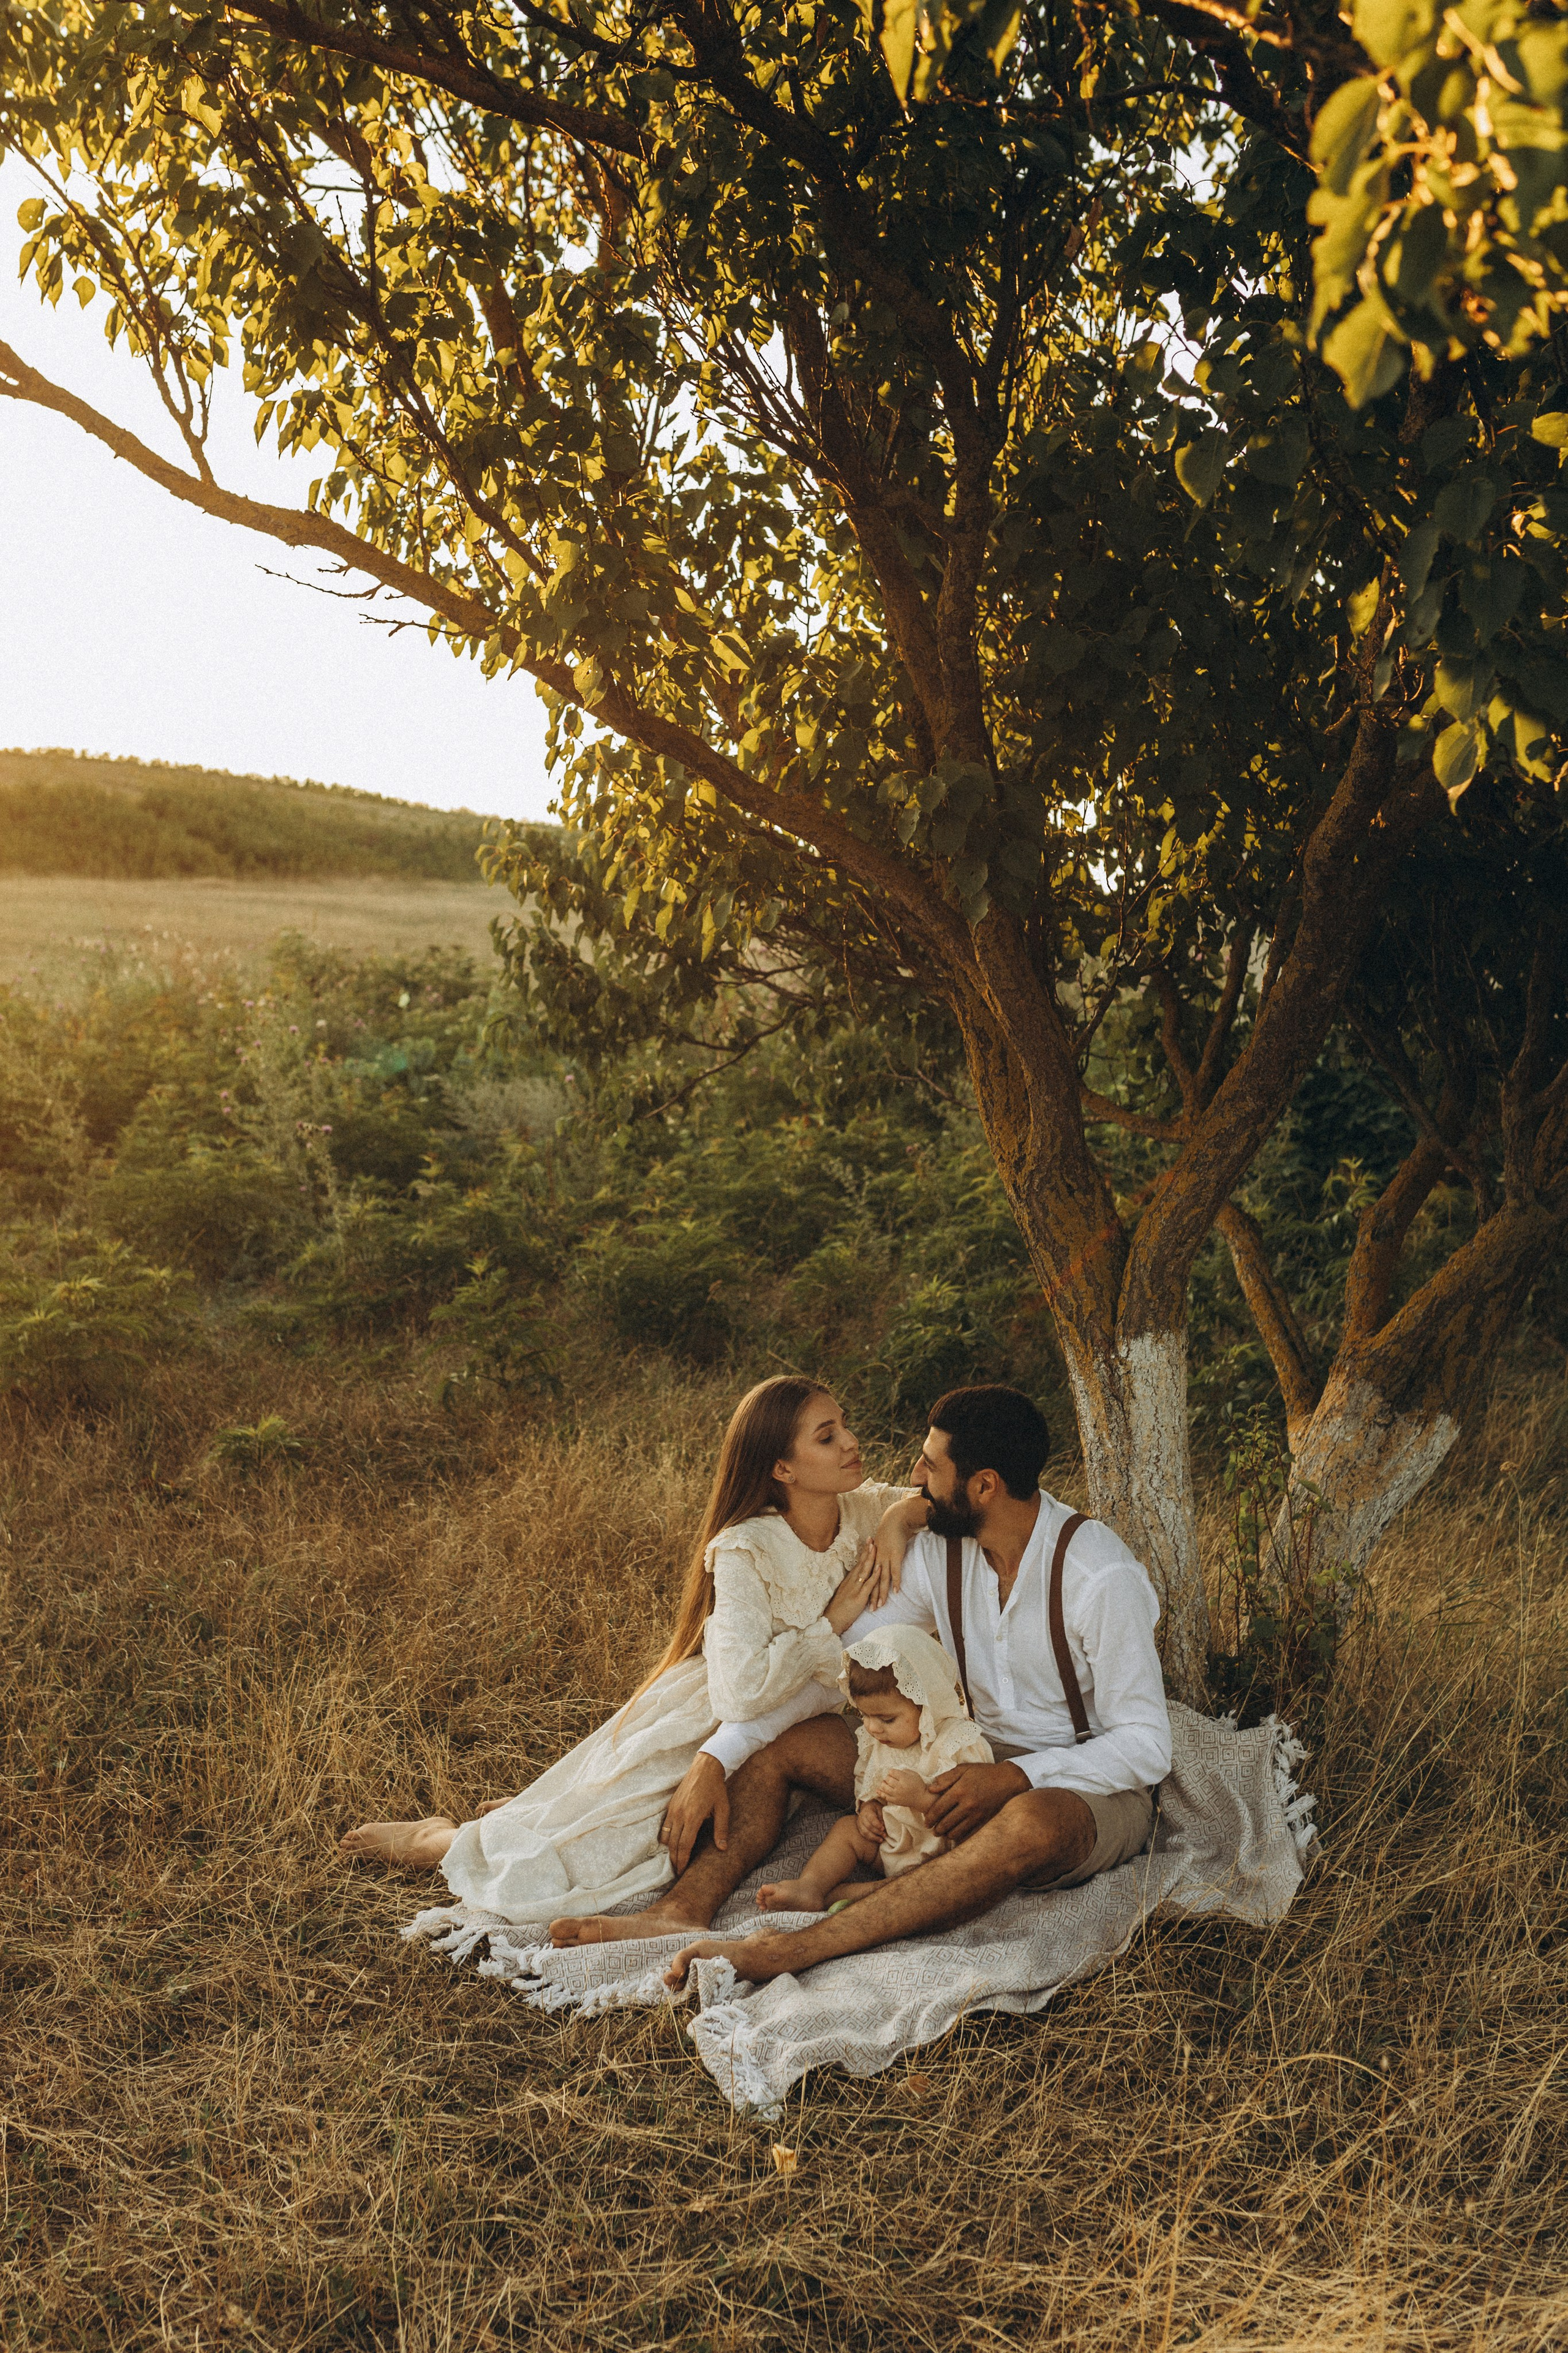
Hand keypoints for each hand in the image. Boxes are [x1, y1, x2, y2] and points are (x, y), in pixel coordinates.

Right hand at [659, 1753, 728, 1876]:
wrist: (705, 1767)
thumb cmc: (716, 1788)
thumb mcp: (723, 1808)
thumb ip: (721, 1829)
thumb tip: (722, 1849)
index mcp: (693, 1816)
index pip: (685, 1845)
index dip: (683, 1860)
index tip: (682, 1872)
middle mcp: (680, 1814)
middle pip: (673, 1844)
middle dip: (675, 1859)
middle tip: (678, 1871)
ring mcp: (673, 1809)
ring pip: (666, 1836)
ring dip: (669, 1850)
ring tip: (675, 1859)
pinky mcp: (670, 1804)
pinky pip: (665, 1825)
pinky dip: (666, 1837)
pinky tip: (671, 1843)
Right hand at [825, 1541, 890, 1632]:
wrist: (832, 1620)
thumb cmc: (839, 1609)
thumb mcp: (845, 1594)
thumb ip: (852, 1586)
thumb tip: (858, 1580)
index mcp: (849, 1580)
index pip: (858, 1563)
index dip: (863, 1553)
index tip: (868, 1542)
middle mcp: (852, 1582)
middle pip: (861, 1563)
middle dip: (867, 1551)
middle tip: (872, 1538)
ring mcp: (855, 1588)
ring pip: (864, 1570)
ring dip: (871, 1558)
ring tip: (876, 1547)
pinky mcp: (859, 1597)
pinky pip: (868, 1584)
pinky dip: (874, 1575)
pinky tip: (879, 1567)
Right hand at [856, 1799, 886, 1841]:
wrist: (867, 1807)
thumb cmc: (875, 1808)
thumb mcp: (880, 1809)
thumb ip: (881, 1816)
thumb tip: (882, 1825)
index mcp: (867, 1811)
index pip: (871, 1819)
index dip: (877, 1825)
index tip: (883, 1828)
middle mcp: (862, 1817)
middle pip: (868, 1826)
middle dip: (877, 1832)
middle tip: (884, 1835)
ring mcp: (859, 1823)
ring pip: (865, 1832)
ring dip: (874, 1837)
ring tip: (881, 1840)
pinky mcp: (859, 1828)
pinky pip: (864, 1835)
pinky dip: (870, 1838)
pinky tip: (877, 1840)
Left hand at [860, 1495, 928, 1598]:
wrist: (894, 1519)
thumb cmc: (889, 1532)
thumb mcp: (882, 1545)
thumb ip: (881, 1555)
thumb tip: (880, 1563)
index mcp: (873, 1558)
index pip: (868, 1578)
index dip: (867, 1590)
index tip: (865, 1602)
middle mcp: (877, 1560)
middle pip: (873, 1582)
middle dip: (872, 1597)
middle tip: (872, 1610)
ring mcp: (885, 1558)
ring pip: (882, 1579)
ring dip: (882, 1593)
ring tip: (881, 1605)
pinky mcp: (895, 1555)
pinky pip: (895, 1571)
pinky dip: (895, 1581)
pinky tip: (895, 1591)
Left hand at [875, 1768, 928, 1811]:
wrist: (920, 1798)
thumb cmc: (918, 1785)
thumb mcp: (914, 1774)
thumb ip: (904, 1771)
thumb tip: (895, 1771)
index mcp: (904, 1779)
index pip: (892, 1772)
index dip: (891, 1771)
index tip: (893, 1773)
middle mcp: (900, 1786)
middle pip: (887, 1779)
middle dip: (888, 1777)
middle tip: (890, 1778)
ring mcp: (897, 1794)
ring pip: (884, 1787)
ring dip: (883, 1783)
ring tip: (886, 1783)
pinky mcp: (895, 1801)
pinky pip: (885, 1796)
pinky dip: (881, 1793)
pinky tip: (878, 1790)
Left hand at [924, 1760, 1029, 1842]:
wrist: (1008, 1781)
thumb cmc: (984, 1773)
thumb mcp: (964, 1769)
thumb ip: (946, 1778)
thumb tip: (931, 1789)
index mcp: (959, 1790)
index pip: (939, 1809)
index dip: (930, 1817)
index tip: (926, 1821)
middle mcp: (967, 1804)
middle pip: (945, 1823)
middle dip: (936, 1829)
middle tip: (932, 1830)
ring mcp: (976, 1814)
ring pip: (956, 1832)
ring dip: (946, 1834)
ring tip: (942, 1833)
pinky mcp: (984, 1821)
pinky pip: (968, 1834)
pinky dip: (959, 1836)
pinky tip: (955, 1834)